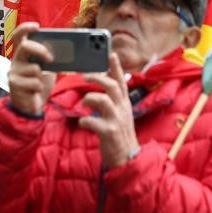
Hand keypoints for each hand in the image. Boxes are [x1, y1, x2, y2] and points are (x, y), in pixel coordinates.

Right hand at [7, 22, 57, 116]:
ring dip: (42, 78)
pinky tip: (34, 92)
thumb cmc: (40, 84)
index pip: (18, 36)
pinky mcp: (14, 84)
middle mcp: (16, 60)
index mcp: (23, 53)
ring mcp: (14, 71)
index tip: (36, 27)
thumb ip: (51, 58)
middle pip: (25, 46)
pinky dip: (39, 88)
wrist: (32, 105)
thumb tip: (66, 50)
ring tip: (39, 84)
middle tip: (51, 59)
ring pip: (34, 68)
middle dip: (41, 50)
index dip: (25, 29)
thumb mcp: (48, 68)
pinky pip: (34, 82)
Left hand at [78, 53, 139, 168]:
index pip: (121, 81)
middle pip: (112, 86)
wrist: (128, 159)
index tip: (110, 54)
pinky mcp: (109, 133)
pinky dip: (84, 120)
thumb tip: (103, 83)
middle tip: (85, 75)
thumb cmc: (119, 134)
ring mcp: (116, 121)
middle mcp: (122, 109)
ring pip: (103, 100)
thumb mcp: (121, 114)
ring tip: (84, 103)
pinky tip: (83, 122)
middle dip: (98, 78)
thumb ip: (113, 100)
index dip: (116, 67)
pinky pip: (92, 121)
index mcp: (124, 104)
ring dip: (89, 98)